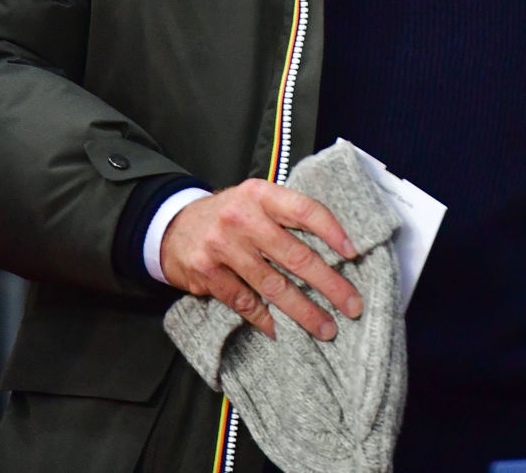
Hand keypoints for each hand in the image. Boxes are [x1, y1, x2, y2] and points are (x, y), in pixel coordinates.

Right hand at [159, 178, 364, 340]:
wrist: (171, 227)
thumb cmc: (226, 216)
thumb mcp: (253, 201)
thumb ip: (284, 215)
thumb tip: (335, 246)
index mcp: (260, 195)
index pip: (304, 210)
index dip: (332, 231)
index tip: (354, 254)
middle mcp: (242, 218)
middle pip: (295, 255)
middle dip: (329, 284)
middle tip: (352, 306)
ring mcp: (223, 246)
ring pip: (273, 285)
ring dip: (304, 310)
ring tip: (325, 328)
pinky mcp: (207, 273)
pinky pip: (245, 302)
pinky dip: (265, 319)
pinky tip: (282, 331)